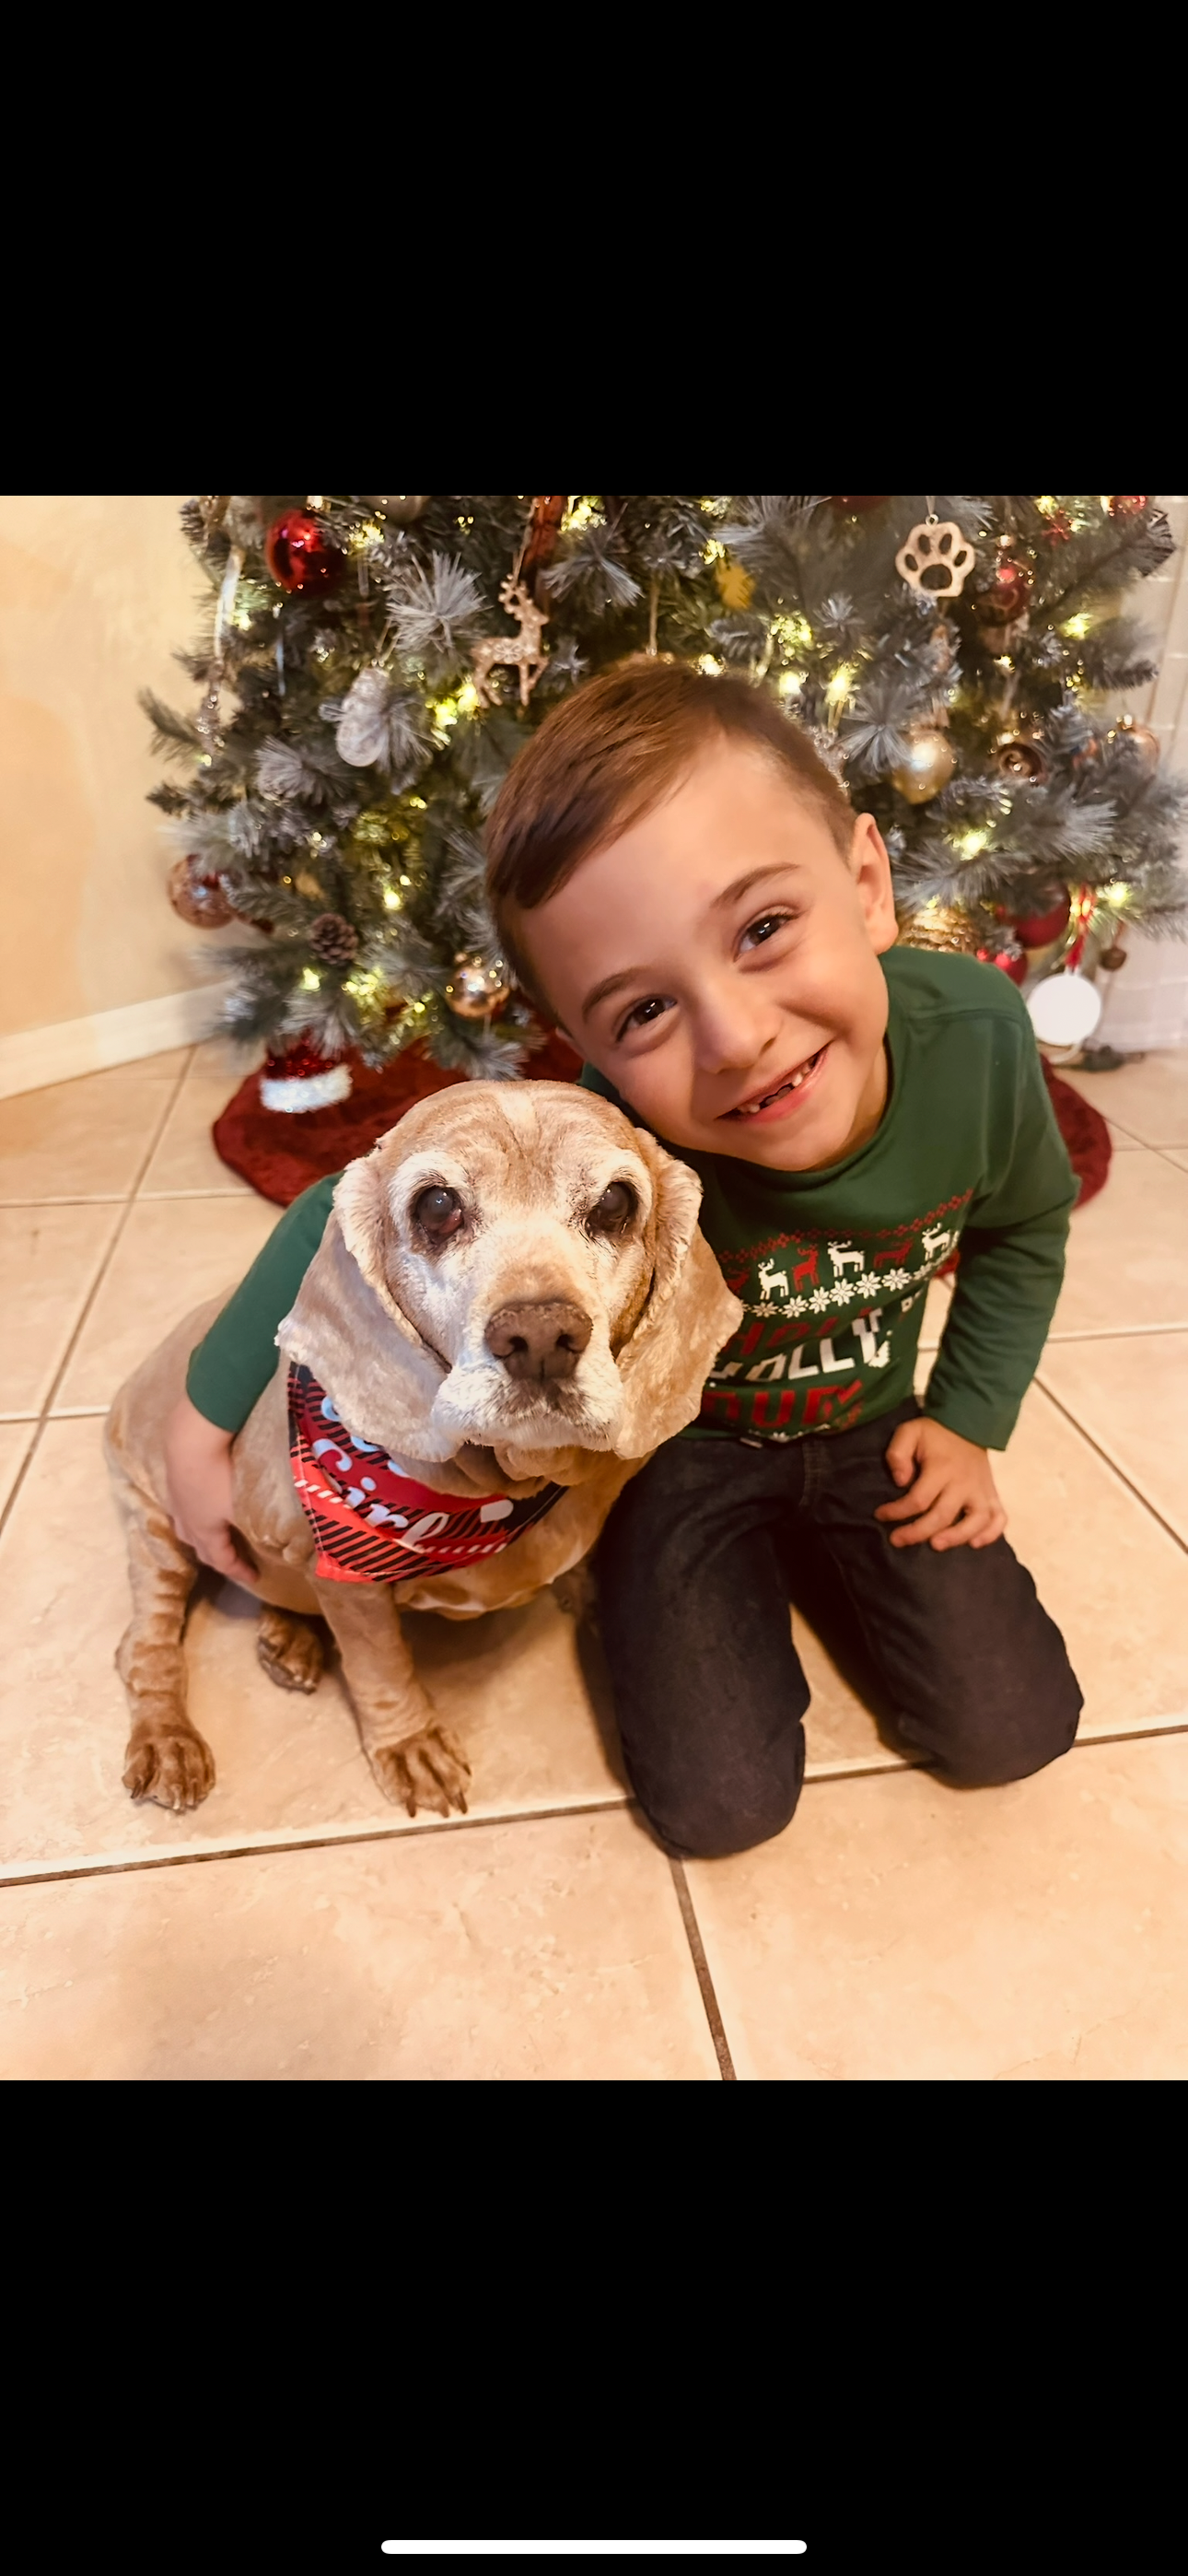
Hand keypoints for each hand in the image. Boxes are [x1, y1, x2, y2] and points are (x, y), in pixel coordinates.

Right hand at [163, 1396, 257, 1586]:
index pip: (222, 1561)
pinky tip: (196, 1505)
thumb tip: (286, 1538)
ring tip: (211, 1537)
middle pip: (200, 1549)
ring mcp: (176, 1501)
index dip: (239, 1571)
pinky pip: (179, 1507)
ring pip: (185, 1529)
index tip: (255, 1578)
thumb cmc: (222, 1476)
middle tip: (233, 1561)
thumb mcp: (245, 1505)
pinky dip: (190, 1514)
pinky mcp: (171, 1480)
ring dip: (198, 1538)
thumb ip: (265, 1523)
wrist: (190, 1441)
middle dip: (217, 1558)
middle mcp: (187, 1521)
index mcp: (206, 1532)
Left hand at [876, 1416, 1006, 1551]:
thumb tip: (901, 1481)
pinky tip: (975, 1543)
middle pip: (943, 1516)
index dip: (897, 1511)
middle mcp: (964, 1483)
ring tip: (936, 1545)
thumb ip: (898, 1453)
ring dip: (957, 1537)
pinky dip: (991, 1534)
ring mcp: (981, 1491)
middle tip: (897, 1540)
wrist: (968, 1424)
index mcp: (942, 1468)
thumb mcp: (909, 1432)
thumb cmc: (934, 1434)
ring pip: (976, 1521)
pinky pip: (999, 1518)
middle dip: (918, 1532)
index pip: (918, 1499)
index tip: (881, 1515)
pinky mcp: (992, 1495)